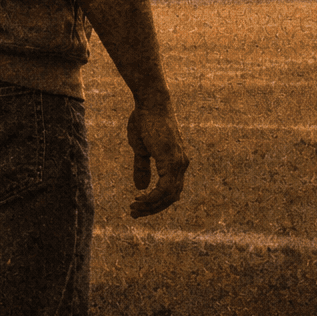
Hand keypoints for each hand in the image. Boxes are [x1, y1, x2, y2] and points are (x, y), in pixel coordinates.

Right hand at [125, 102, 188, 218]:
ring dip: (151, 206)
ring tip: (134, 208)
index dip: (155, 203)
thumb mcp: (141, 148)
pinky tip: (140, 199)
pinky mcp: (172, 159)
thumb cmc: (144, 121)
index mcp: (176, 161)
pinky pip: (165, 188)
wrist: (150, 102)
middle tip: (135, 213)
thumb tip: (141, 187)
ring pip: (169, 195)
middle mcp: (181, 164)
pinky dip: (153, 198)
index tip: (137, 207)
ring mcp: (179, 162)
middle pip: (171, 197)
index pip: (170, 191)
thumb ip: (143, 167)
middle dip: (153, 208)